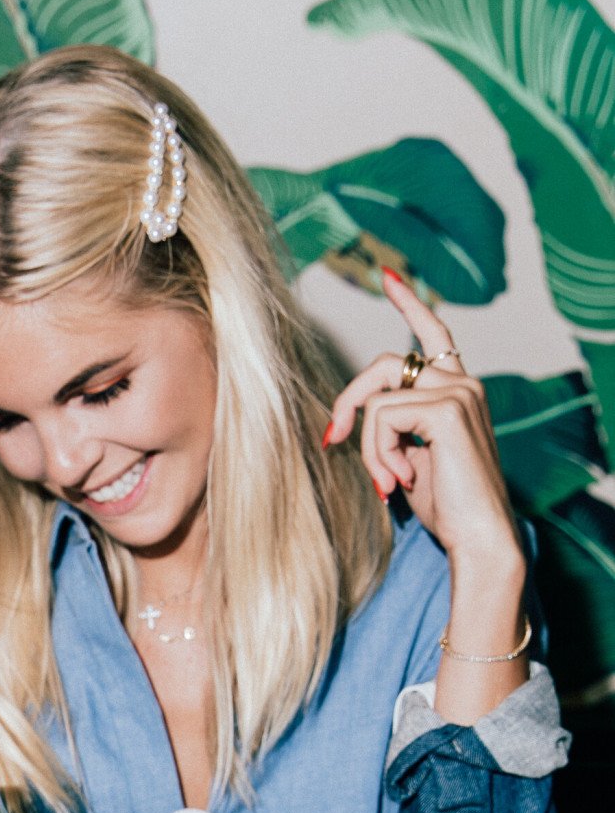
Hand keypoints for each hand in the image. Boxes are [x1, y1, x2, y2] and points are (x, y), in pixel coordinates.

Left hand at [323, 271, 522, 576]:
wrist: (477, 536)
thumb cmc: (445, 506)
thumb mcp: (408, 458)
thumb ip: (390, 428)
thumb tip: (346, 420)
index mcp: (456, 390)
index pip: (433, 334)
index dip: (409, 303)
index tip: (389, 276)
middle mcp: (462, 383)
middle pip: (381, 364)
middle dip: (349, 401)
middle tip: (334, 438)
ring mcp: (458, 391)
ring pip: (377, 399)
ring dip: (370, 446)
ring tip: (387, 481)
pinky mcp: (447, 409)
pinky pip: (382, 416)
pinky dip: (378, 451)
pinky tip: (399, 479)